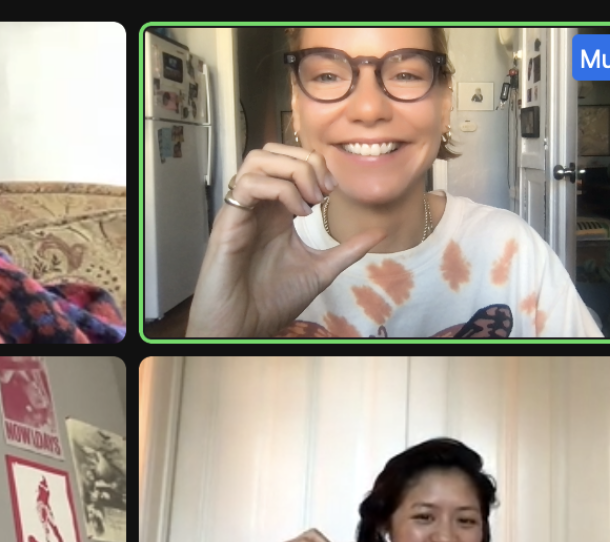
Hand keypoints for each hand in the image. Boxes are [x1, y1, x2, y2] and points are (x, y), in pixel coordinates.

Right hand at [186, 144, 387, 336]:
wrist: (245, 324)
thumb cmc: (273, 300)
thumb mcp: (321, 269)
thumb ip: (348, 250)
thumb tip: (381, 233)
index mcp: (277, 209)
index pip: (291, 160)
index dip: (317, 164)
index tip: (334, 191)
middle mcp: (258, 203)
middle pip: (273, 150)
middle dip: (306, 161)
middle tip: (324, 192)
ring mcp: (242, 209)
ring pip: (258, 158)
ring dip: (292, 171)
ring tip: (310, 201)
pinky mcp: (228, 220)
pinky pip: (248, 183)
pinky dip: (279, 189)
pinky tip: (296, 213)